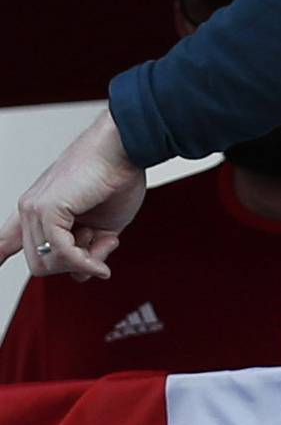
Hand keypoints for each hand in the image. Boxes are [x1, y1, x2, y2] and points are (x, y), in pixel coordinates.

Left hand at [1, 109, 145, 283]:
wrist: (123, 151)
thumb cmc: (115, 179)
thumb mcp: (101, 229)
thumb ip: (86, 252)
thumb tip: (80, 273)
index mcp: (40, 209)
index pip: (8, 239)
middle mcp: (31, 208)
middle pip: (38, 264)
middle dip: (72, 266)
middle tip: (99, 247)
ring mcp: (34, 207)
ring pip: (46, 263)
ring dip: (81, 263)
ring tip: (105, 241)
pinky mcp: (46, 208)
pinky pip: (61, 252)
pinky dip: (84, 261)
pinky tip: (99, 260)